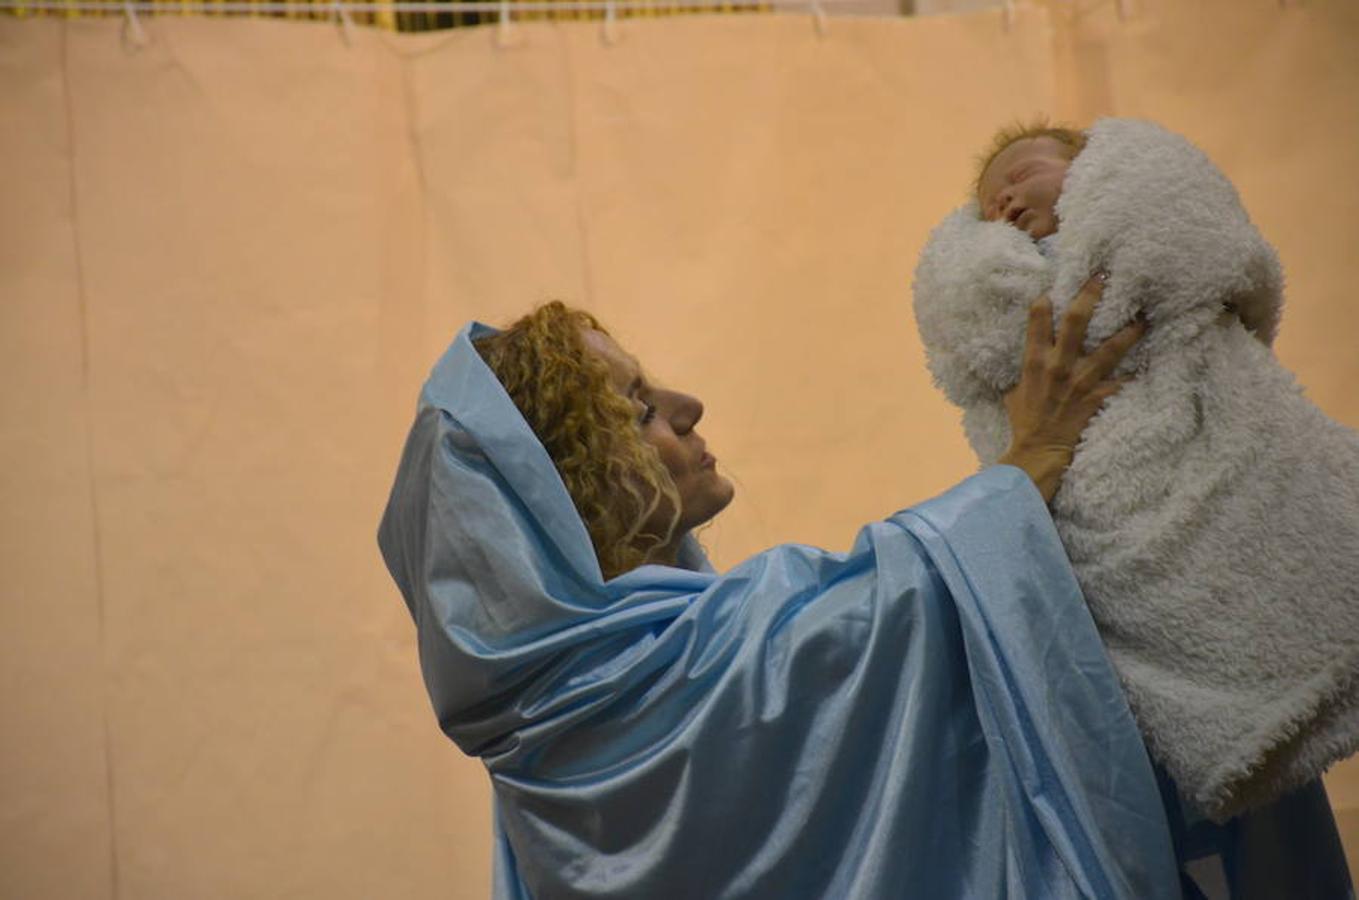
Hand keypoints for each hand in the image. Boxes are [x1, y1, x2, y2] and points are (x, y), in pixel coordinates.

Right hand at [997, 274, 1144, 502]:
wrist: (1037, 451)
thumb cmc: (1024, 421)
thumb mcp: (1013, 391)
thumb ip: (1022, 371)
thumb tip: (1024, 356)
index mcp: (1034, 362)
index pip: (1037, 323)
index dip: (1044, 302)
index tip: (1052, 287)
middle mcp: (1058, 366)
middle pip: (1076, 323)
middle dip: (1090, 297)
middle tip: (1104, 276)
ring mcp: (1080, 381)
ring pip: (1109, 348)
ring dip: (1129, 331)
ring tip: (1145, 315)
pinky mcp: (1097, 398)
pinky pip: (1123, 382)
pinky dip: (1137, 373)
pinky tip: (1153, 363)